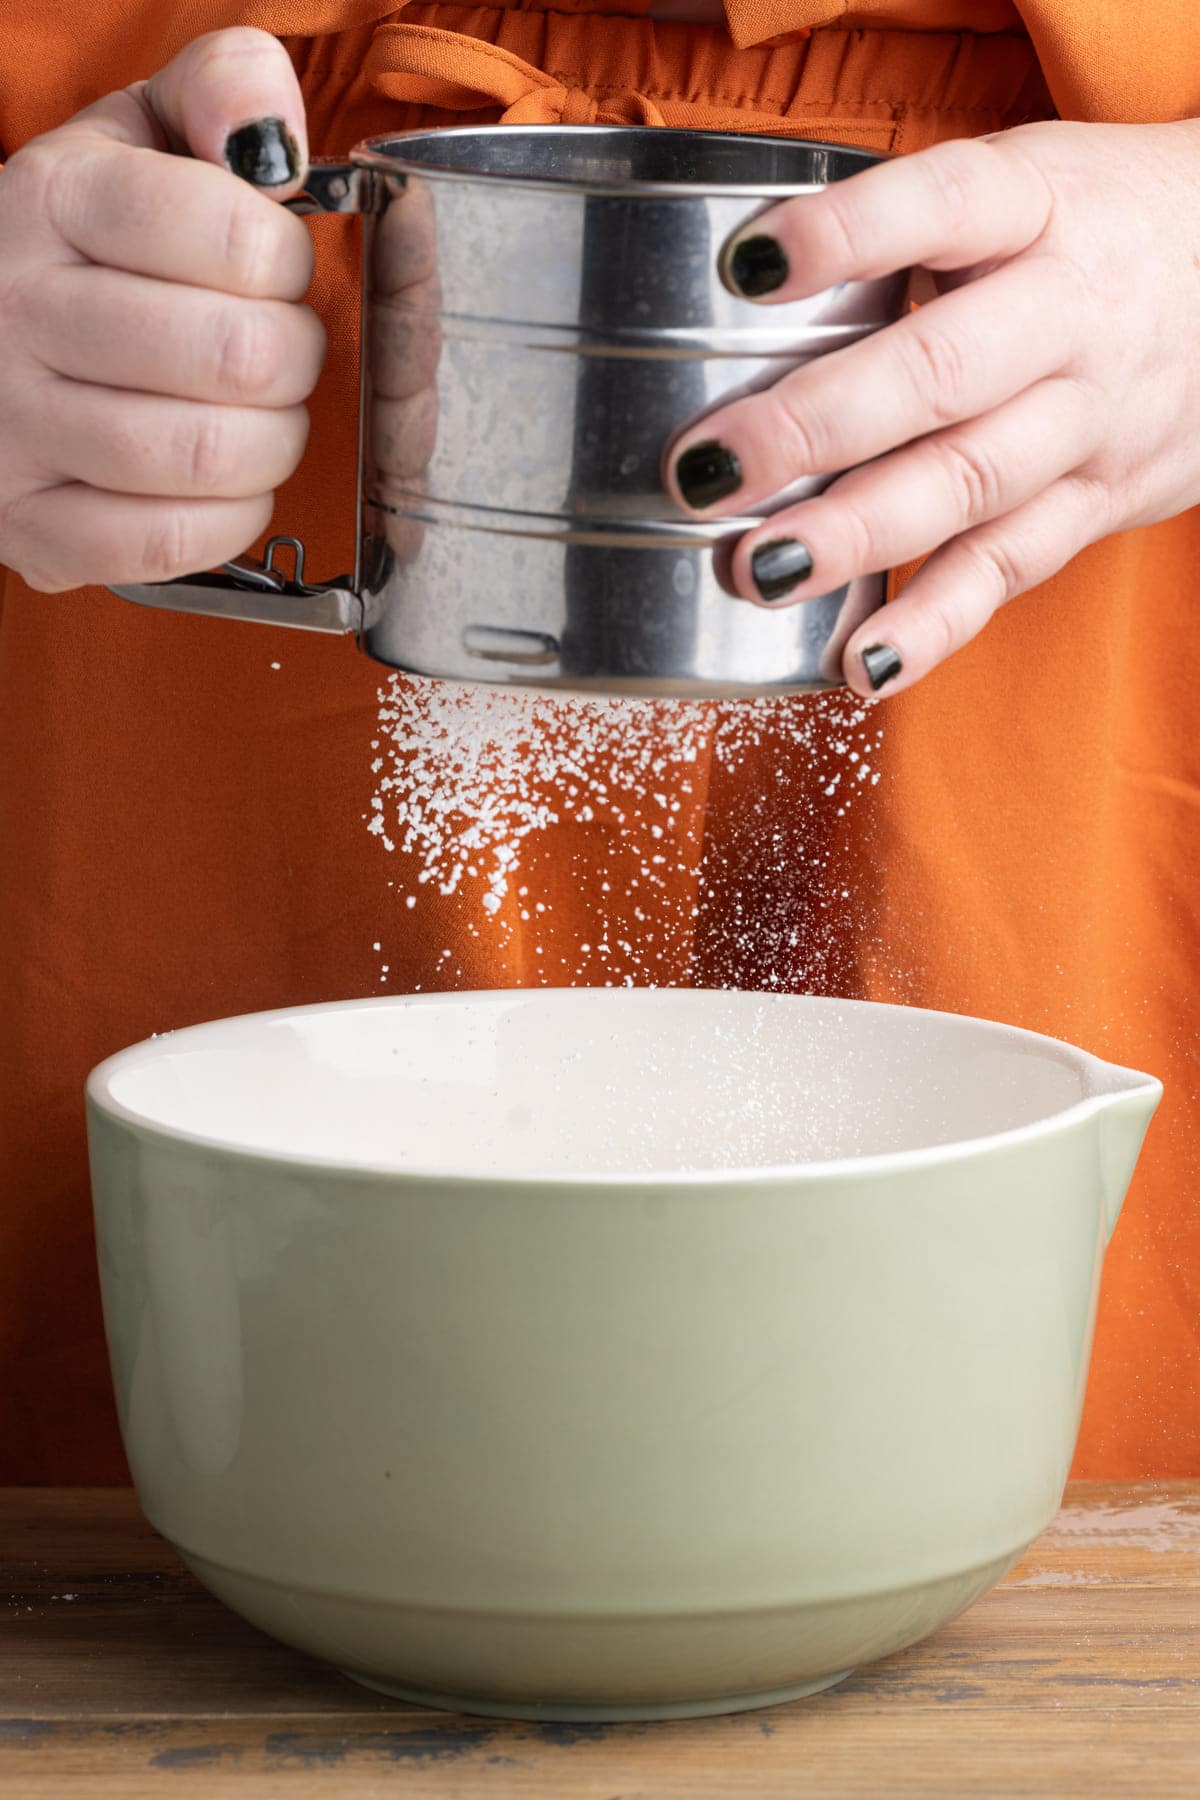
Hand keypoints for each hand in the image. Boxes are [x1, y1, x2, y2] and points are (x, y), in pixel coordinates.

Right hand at [0, 28, 324, 591]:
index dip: (285, 261)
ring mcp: (14, 427)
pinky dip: (227, 519)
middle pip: (234, 355)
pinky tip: (224, 484)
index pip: (228, 233)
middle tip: (278, 354)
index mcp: (54, 201)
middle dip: (293, 359)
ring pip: (205, 456)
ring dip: (271, 444)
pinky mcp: (30, 525)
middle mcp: (18, 311)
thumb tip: (270, 121)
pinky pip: (165, 542)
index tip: (273, 268)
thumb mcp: (139, 137)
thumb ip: (217, 92)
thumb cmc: (88, 246)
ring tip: (258, 418)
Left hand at [665, 121, 1199, 696]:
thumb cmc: (1093, 229)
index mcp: (1040, 205)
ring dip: (855, 536)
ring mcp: (1092, 418)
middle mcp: (1072, 315)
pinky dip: (934, 623)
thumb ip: (910, 231)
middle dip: (815, 426)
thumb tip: (737, 288)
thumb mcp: (1024, 186)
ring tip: (760, 570)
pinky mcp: (1103, 501)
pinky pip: (1012, 568)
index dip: (845, 233)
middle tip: (706, 468)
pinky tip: (862, 662)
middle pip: (941, 373)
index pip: (941, 204)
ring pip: (970, 483)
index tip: (746, 266)